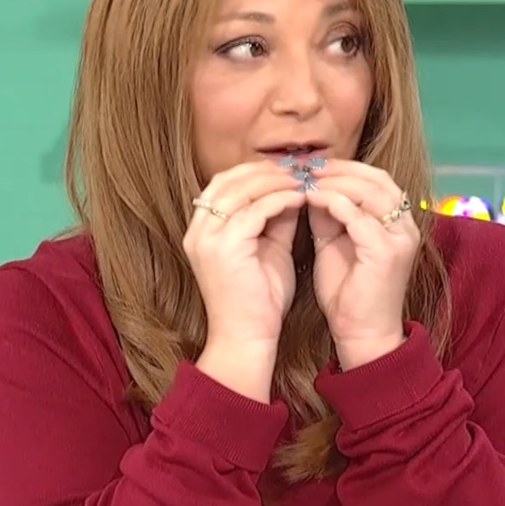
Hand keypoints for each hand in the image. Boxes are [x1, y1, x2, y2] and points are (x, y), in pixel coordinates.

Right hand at [182, 160, 306, 397]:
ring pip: (242, 189)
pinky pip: (256, 210)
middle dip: (267, 169)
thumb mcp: (268, 249)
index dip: (257, 170)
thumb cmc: (259, 300)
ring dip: (277, 180)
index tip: (291, 167)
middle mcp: (198, 230)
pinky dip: (280, 199)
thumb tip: (294, 190)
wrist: (247, 339)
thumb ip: (276, 219)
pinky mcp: (225, 248)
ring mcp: (207, 238)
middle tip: (301, 166)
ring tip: (306, 179)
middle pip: (229, 179)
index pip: (225, 182)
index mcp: (202, 230)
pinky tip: (302, 198)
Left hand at [303, 159, 419, 368]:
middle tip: (305, 166)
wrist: (362, 335)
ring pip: (371, 192)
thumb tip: (309, 188)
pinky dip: (335, 203)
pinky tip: (312, 200)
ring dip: (335, 182)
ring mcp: (400, 238)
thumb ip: (329, 216)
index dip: (345, 167)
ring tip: (306, 180)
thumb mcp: (336, 244)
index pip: (377, 179)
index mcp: (398, 223)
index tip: (310, 165)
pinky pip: (360, 217)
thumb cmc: (349, 294)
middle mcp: (406, 226)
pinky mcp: (387, 253)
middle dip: (339, 169)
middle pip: (377, 179)